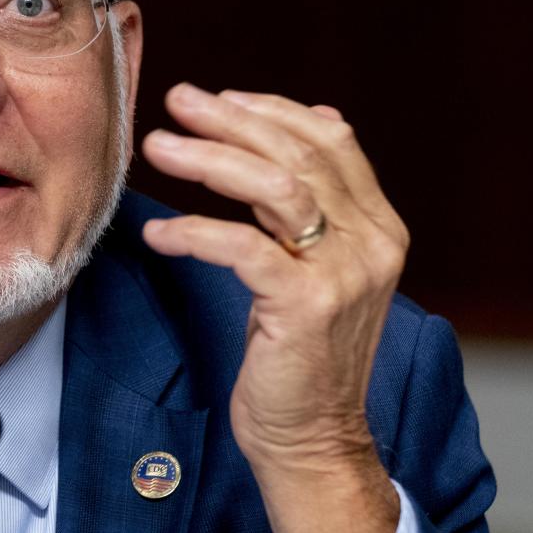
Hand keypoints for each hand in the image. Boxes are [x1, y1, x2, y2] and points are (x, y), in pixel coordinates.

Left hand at [140, 83, 408, 532]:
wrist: (310, 435)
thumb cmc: (296, 351)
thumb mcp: (311, 269)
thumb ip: (310, 208)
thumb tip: (294, 127)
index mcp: (376, 225)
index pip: (331, 140)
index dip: (272, 110)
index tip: (217, 97)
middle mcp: (372, 241)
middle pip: (298, 154)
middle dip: (230, 120)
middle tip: (176, 100)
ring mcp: (345, 273)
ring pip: (275, 188)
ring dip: (208, 160)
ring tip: (156, 146)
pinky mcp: (307, 305)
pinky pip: (242, 247)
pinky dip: (194, 231)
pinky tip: (158, 234)